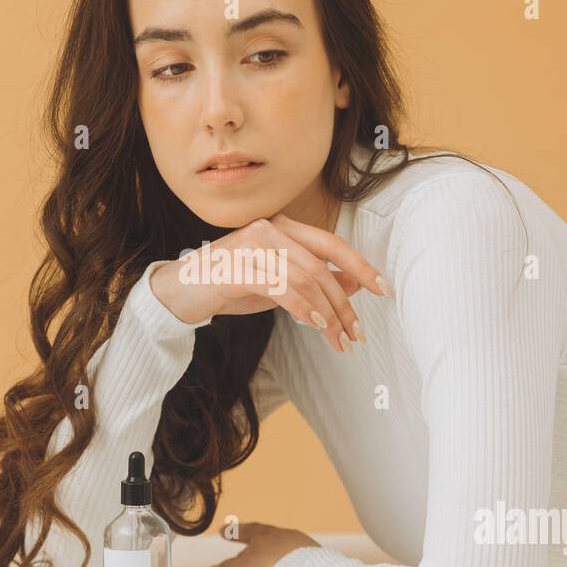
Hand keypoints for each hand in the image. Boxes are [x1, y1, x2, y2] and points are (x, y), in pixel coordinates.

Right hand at [149, 214, 389, 352]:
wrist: (183, 290)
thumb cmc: (233, 285)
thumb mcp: (280, 282)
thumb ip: (314, 278)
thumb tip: (356, 282)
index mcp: (283, 226)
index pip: (331, 243)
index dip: (360, 266)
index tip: (383, 289)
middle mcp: (270, 228)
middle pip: (321, 267)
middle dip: (344, 304)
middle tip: (356, 334)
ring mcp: (253, 245)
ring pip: (306, 279)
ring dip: (328, 315)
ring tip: (338, 340)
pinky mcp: (239, 266)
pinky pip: (283, 288)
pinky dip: (303, 308)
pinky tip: (315, 325)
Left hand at [200, 522, 320, 566]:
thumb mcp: (313, 559)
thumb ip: (304, 563)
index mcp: (276, 538)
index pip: (254, 532)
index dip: (239, 531)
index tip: (224, 530)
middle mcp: (256, 548)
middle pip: (241, 554)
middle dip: (234, 560)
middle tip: (223, 564)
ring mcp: (242, 564)